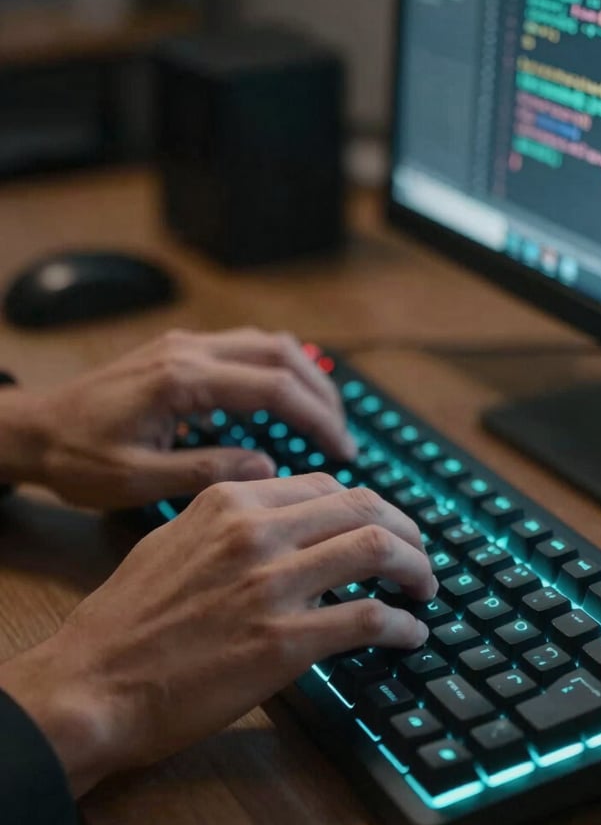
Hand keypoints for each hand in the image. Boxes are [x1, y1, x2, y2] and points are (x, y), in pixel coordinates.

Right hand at [0, 474, 435, 796]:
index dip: (368, 506)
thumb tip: (283, 510)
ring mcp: (272, 584)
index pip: (328, 487)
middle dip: (406, 530)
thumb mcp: (175, 539)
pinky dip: (401, 623)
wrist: (91, 681)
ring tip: (425, 587)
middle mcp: (258, 531)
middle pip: (364, 508)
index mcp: (232, 501)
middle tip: (419, 554)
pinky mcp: (283, 641)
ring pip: (376, 549)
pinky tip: (409, 634)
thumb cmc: (127, 616)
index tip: (383, 526)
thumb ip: (232, 517)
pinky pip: (368, 618)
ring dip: (416, 568)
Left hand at [9, 328, 356, 508]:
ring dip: (303, 376)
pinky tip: (283, 400)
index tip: (342, 451)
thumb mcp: (137, 480)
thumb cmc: (76, 457)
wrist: (33, 430)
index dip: (317, 419)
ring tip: (324, 417)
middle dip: (321, 394)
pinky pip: (246, 347)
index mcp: (181, 380)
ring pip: (267, 343)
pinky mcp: (181, 351)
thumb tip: (267, 466)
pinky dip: (277, 370)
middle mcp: (189, 351)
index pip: (273, 388)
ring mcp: (185, 345)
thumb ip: (207, 471)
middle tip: (343, 435)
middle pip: (282, 354)